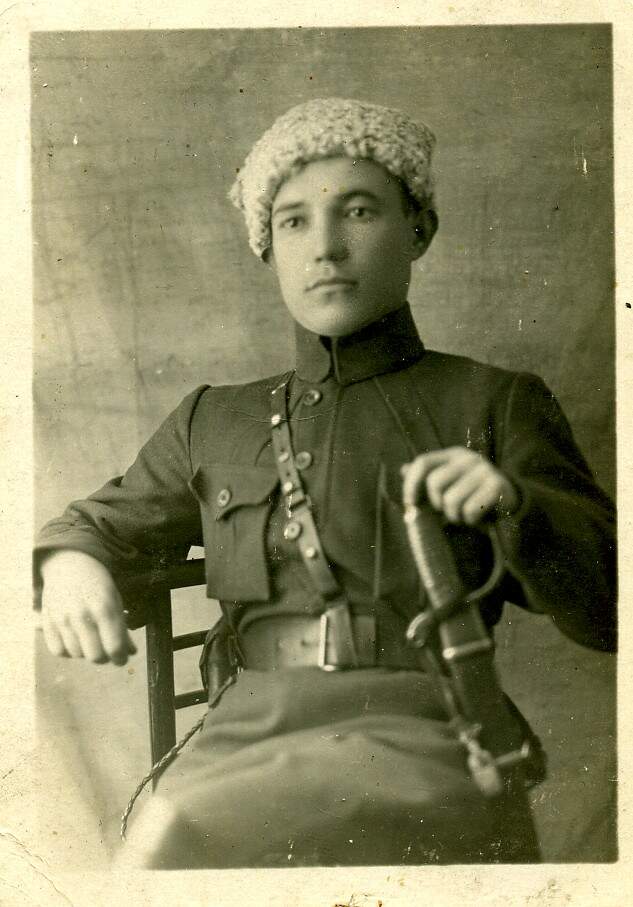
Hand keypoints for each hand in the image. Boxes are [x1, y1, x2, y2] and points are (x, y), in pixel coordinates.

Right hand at [39, 550, 136, 665]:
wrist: (69, 565)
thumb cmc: (97, 584)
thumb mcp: (115, 601)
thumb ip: (122, 628)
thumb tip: (131, 653)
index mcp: (104, 608)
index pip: (114, 647)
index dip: (120, 659)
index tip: (121, 659)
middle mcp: (82, 615)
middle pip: (95, 657)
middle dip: (104, 658)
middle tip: (107, 652)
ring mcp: (62, 620)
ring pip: (77, 655)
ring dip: (86, 653)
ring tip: (91, 640)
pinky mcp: (48, 623)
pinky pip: (58, 651)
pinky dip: (68, 651)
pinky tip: (75, 640)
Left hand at [401, 446, 519, 526]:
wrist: (510, 502)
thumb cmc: (472, 495)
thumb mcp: (450, 484)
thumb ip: (427, 477)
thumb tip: (403, 469)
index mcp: (453, 455)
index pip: (423, 462)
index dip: (411, 484)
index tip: (410, 504)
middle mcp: (468, 458)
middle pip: (434, 483)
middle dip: (438, 505)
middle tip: (450, 511)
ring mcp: (484, 470)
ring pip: (451, 500)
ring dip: (455, 516)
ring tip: (464, 515)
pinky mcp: (497, 486)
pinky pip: (470, 510)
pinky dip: (470, 520)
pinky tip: (478, 517)